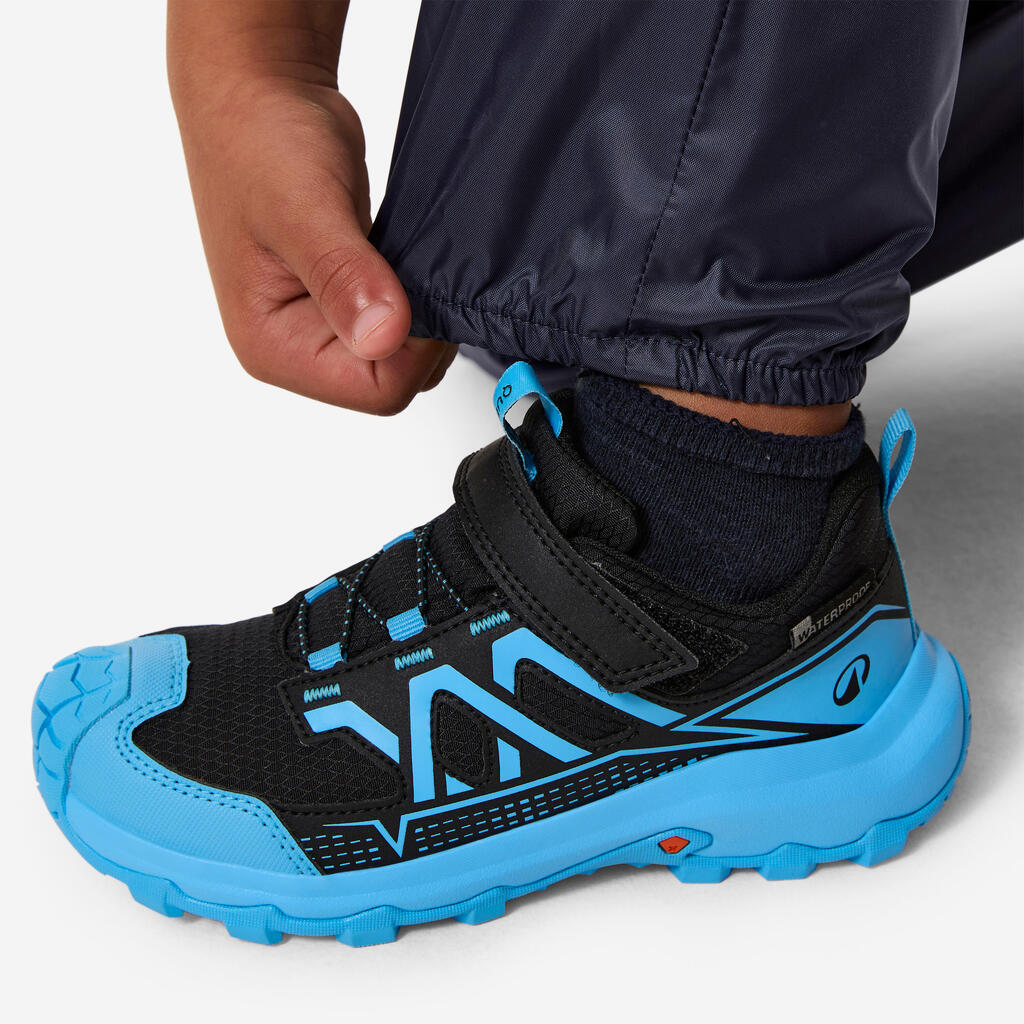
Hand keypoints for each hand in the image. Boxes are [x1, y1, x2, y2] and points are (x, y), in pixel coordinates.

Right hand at [169, 19, 453, 412]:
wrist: (257, 92)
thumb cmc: (257, 140)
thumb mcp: (303, 209)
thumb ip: (344, 276)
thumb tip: (382, 334)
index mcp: (271, 346)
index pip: (376, 391)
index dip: (416, 349)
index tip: (420, 290)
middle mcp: (292, 348)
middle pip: (392, 380)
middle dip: (420, 332)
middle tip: (412, 264)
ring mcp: (317, 329)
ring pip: (400, 355)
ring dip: (419, 311)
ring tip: (401, 254)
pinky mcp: (342, 305)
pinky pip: (398, 325)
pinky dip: (415, 298)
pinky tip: (402, 258)